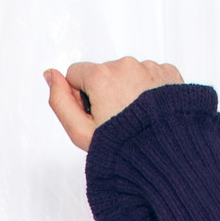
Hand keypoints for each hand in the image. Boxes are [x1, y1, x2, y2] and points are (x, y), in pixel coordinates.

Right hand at [44, 56, 183, 151]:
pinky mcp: (169, 72)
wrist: (163, 155)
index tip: (93, 116)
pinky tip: (150, 113)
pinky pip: (150, 76)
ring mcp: (150, 67)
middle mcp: (126, 65)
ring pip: (127, 74)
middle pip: (103, 73)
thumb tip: (50, 74)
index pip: (75, 74)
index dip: (79, 98)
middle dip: (104, 93)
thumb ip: (59, 101)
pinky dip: (148, 91)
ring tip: (134, 119)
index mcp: (101, 76)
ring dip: (127, 91)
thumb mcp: (79, 131)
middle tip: (114, 121)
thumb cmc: (120, 147)